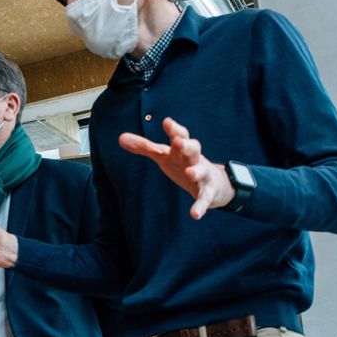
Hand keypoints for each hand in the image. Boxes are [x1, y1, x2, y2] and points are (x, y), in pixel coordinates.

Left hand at [118, 118, 234, 219]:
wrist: (215, 182)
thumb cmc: (183, 164)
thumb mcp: (164, 155)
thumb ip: (144, 147)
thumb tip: (120, 138)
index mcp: (182, 150)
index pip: (180, 136)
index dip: (174, 129)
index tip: (167, 122)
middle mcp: (194, 160)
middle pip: (193, 149)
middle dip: (187, 145)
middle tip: (179, 142)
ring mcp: (203, 175)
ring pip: (202, 171)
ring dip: (196, 172)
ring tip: (189, 173)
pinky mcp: (208, 192)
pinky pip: (205, 198)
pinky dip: (200, 206)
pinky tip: (195, 215)